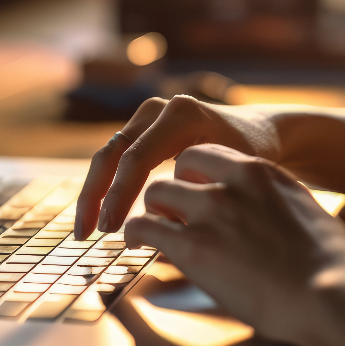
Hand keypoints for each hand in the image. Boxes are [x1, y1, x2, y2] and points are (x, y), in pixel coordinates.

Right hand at [74, 95, 282, 238]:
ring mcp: (148, 116)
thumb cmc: (253, 157)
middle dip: (95, 196)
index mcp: (182, 117)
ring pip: (109, 156)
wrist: (259, 130)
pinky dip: (107, 187)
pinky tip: (101, 216)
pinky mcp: (143, 129)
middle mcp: (160, 110)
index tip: (110, 230)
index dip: (119, 196)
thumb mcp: (234, 173)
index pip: (137, 159)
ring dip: (94, 193)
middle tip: (86, 234)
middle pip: (113, 154)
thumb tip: (163, 229)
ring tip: (85, 230)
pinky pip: (117, 158)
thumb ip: (202, 192)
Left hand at [125, 143, 344, 345]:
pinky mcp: (192, 246)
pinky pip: (144, 226)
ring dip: (151, 212)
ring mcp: (209, 212)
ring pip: (156, 193)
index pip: (209, 154)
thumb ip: (274, 205)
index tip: (192, 190)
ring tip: (149, 230)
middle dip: (172, 191)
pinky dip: (134, 233)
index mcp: (260, 172)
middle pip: (179, 169)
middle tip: (170, 213)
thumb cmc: (329, 266)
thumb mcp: (302, 213)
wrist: (330, 294)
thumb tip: (267, 219)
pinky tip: (134, 243)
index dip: (196, 174)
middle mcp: (230, 183)